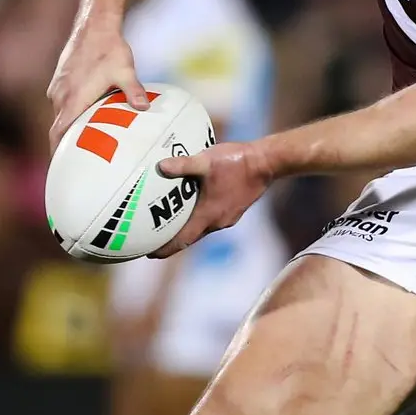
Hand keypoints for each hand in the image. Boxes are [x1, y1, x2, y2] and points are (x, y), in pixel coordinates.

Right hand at [47, 19, 149, 152]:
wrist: (94, 25)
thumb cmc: (109, 48)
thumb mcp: (125, 71)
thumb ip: (133, 91)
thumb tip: (144, 108)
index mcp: (73, 99)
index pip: (58, 133)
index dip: (57, 152)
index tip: (61, 168)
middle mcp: (60, 95)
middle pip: (57, 127)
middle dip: (63, 145)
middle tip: (73, 162)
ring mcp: (58, 86)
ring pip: (60, 114)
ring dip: (68, 127)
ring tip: (81, 143)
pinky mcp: (61, 78)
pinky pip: (62, 102)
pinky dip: (69, 113)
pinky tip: (84, 115)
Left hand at [149, 142, 270, 258]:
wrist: (266, 162)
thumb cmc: (237, 163)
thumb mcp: (206, 161)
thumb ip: (183, 165)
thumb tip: (161, 166)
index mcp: (208, 215)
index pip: (182, 241)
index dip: (165, 249)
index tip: (149, 253)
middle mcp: (217, 221)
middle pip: (190, 238)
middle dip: (173, 240)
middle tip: (154, 238)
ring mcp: (228, 217)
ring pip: (202, 228)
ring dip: (187, 228)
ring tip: (171, 221)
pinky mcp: (235, 209)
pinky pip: (212, 220)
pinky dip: (200, 218)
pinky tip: (196, 205)